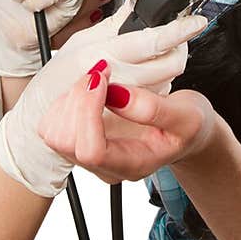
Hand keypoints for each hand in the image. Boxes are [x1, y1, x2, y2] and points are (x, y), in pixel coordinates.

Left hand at [37, 65, 216, 184]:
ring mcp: (89, 157)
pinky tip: (87, 91)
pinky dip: (63, 102)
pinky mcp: (78, 142)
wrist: (186, 132)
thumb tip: (117, 95)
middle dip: (78, 99)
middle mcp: (106, 166)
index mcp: (132, 164)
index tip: (103, 79)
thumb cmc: (188, 126)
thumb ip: (155, 109)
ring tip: (95, 80)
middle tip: (100, 72)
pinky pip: (52, 126)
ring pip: (54, 134)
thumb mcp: (187, 116)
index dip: (89, 112)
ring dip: (69, 99)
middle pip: (67, 141)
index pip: (92, 151)